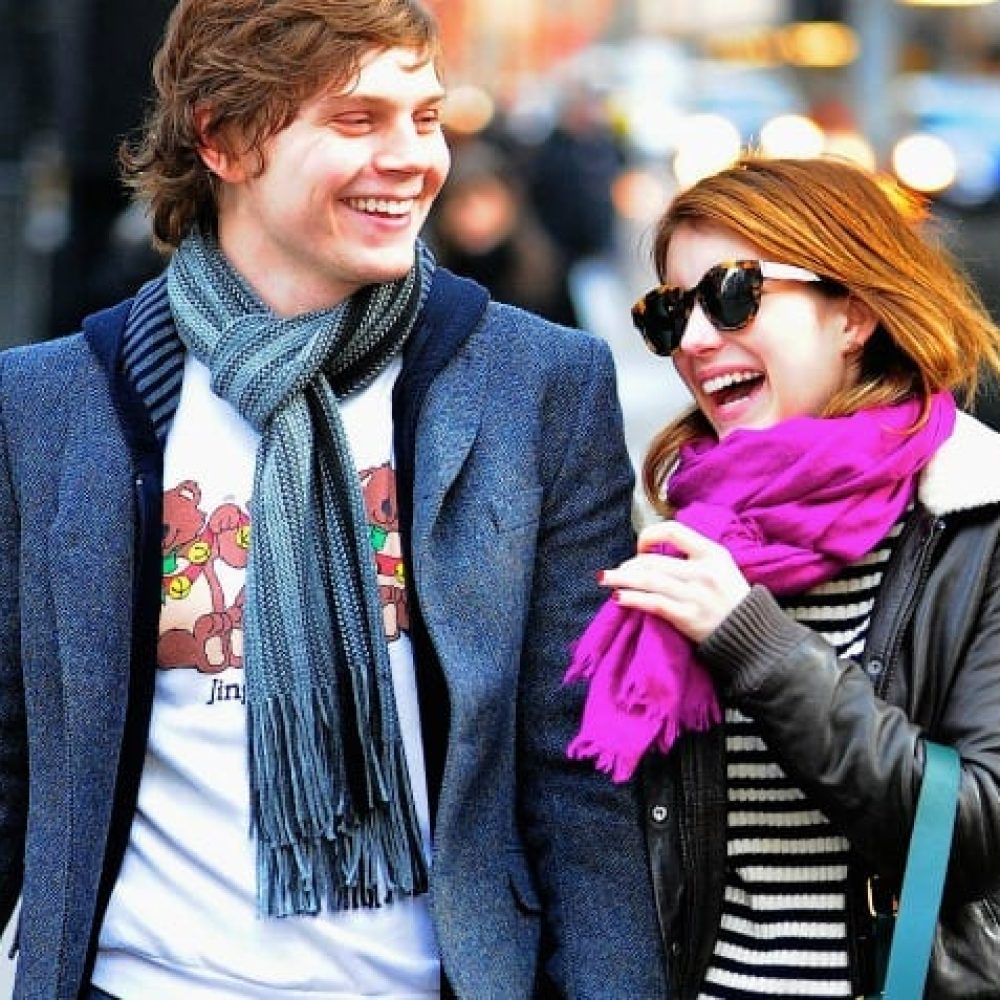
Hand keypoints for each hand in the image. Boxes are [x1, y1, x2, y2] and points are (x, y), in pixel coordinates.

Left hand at [599, 521, 750, 642]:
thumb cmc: (733, 600)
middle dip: (629, 565)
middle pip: (653, 560)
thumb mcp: (723, 567)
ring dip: (621, 579)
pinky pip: (652, 603)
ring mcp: (695, 594)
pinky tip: (618, 598)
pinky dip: (631, 599)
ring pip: (648, 580)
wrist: (753, 636)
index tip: (640, 547)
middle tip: (618, 572)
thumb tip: (655, 553)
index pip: (673, 531)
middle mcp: (703, 571)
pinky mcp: (687, 616)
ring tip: (604, 579)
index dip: (649, 535)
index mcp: (713, 553)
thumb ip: (694, 557)